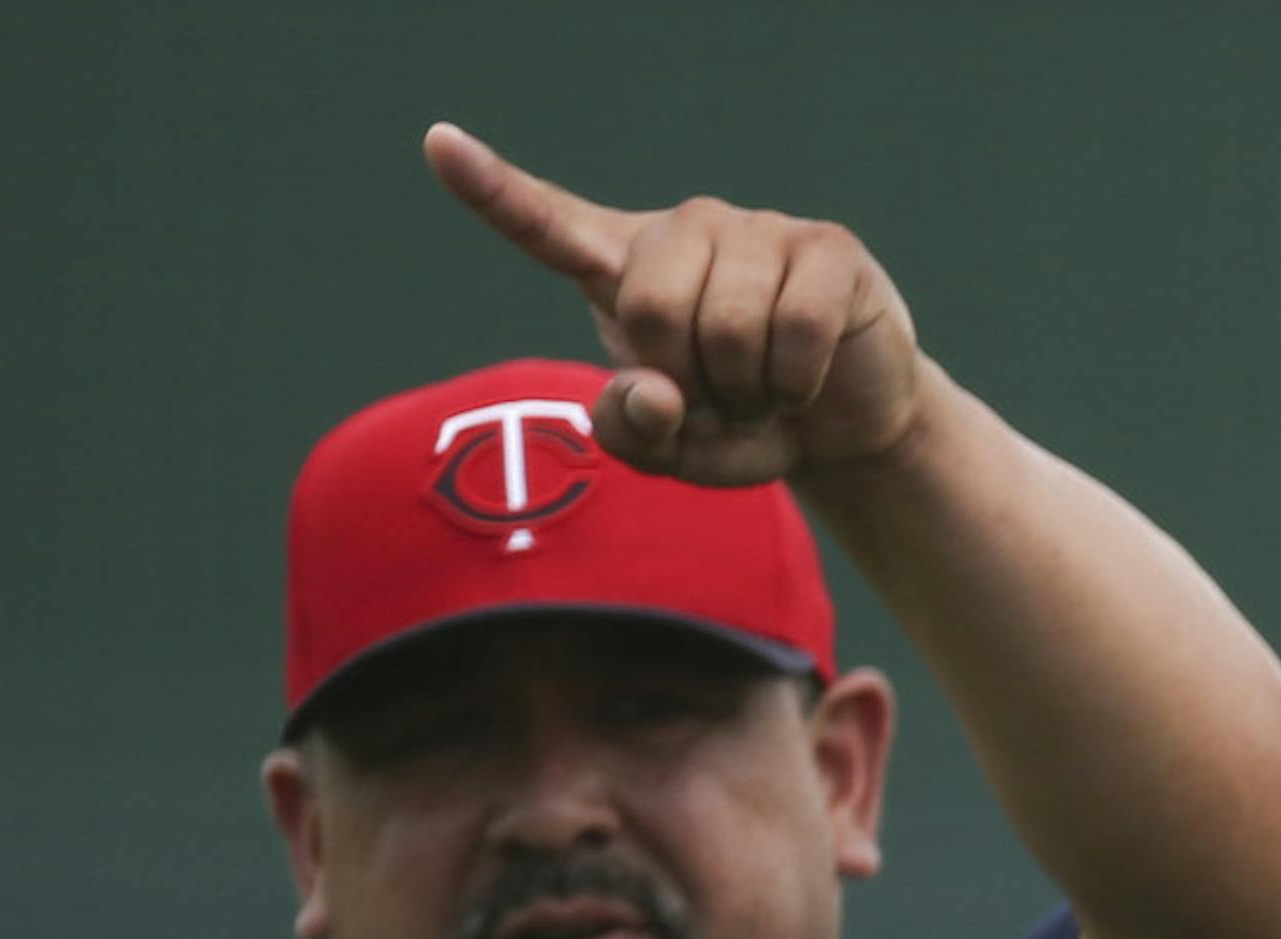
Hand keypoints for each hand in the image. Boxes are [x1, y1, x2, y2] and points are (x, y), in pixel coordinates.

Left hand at [423, 124, 921, 485]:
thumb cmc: (741, 425)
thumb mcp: (674, 454)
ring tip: (762, 390)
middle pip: (649, 308)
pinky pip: (794, 330)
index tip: (438, 143)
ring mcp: (756, 228)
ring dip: (747, 393)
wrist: (841, 426)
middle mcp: (685, 232)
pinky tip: (804, 378)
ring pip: (725, 326)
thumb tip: (655, 390)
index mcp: (626, 270)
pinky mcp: (825, 246)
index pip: (548, 225)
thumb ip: (634, 435)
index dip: (493, 190)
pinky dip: (797, 385)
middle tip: (718, 398)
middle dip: (688, 383)